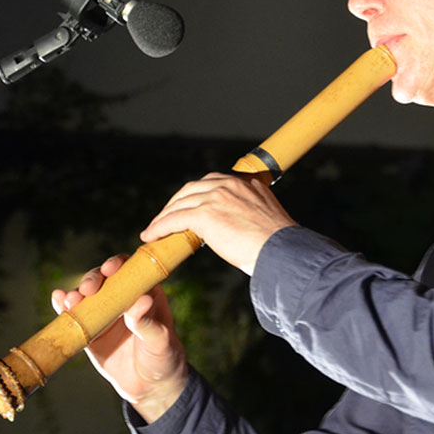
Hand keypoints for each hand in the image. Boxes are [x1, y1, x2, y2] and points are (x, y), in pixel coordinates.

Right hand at [50, 254, 187, 422]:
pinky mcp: (89, 331)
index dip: (118, 264)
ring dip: (76, 294)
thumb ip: (148, 323)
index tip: (110, 269)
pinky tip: (57, 300)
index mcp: (145, 292)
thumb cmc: (163, 358)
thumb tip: (141, 301)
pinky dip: (63, 307)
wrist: (149, 387)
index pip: (130, 270)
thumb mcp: (160, 341)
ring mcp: (103, 313)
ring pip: (86, 296)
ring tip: (71, 301)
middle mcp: (122, 298)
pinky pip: (74, 317)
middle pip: (103, 279)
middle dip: (93, 279)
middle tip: (88, 289)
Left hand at [140, 172, 295, 274]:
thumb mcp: (265, 217)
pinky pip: (175, 219)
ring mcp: (216, 197)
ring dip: (164, 216)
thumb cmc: (278, 243)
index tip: (187, 205)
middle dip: (175, 202)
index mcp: (244, 182)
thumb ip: (249, 213)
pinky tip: (151, 236)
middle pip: (191, 188)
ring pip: (180, 203)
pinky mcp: (205, 214)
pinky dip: (160, 226)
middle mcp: (228, 184)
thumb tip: (240, 228)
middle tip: (166, 217)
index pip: (211, 182)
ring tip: (154, 229)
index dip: (194, 194)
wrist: (282, 251)